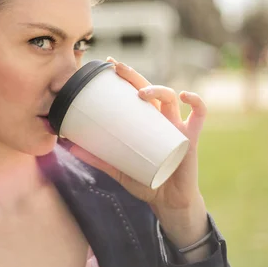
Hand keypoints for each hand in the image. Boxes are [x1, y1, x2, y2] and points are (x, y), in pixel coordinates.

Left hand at [66, 57, 209, 248]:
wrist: (168, 203)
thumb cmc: (146, 182)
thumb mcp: (117, 169)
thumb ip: (97, 158)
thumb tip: (68, 146)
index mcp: (146, 121)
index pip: (136, 91)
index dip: (125, 76)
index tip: (109, 63)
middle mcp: (161, 119)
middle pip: (150, 89)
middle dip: (134, 76)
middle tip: (118, 67)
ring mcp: (177, 126)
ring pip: (170, 98)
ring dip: (157, 90)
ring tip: (142, 93)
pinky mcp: (191, 138)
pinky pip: (199, 115)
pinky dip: (196, 102)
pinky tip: (185, 96)